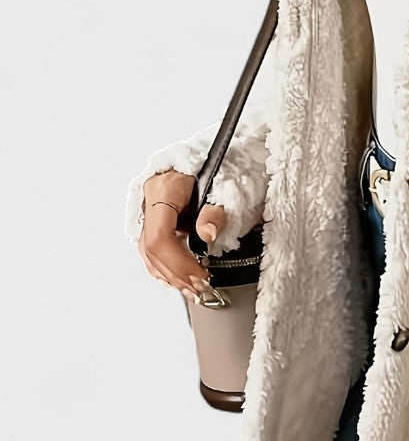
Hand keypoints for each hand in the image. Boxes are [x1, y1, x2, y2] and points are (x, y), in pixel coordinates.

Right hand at [138, 170, 225, 302]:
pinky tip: (177, 279)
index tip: (201, 275)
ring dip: (170, 274)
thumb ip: (216, 211)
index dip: (179, 262)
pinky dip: (165, 265)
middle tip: (200, 288)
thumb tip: (208, 234)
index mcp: (165, 188)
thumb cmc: (226, 163)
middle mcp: (151, 196)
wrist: (222, 151)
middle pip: (152, 247)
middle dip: (176, 273)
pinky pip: (152, 245)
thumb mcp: (228, 185)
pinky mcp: (155, 214)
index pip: (160, 236)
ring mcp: (150, 205)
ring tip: (192, 289)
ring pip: (149, 250)